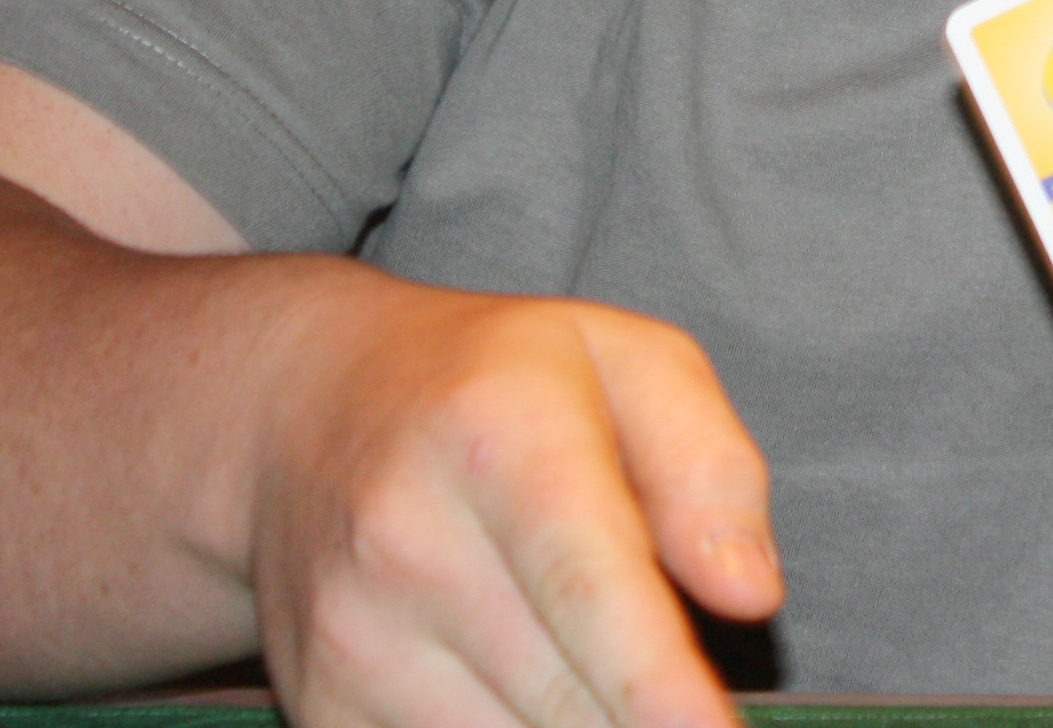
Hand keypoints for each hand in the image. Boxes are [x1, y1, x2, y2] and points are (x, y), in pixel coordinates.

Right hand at [243, 281, 780, 727]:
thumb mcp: (630, 362)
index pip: (587, 585)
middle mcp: (406, 538)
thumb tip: (749, 592)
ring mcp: (350, 636)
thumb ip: (710, 469)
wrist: (302, 406)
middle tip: (677, 688)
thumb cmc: (497, 385)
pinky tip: (519, 684)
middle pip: (567, 698)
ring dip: (583, 725)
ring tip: (577, 647)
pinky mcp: (321, 708)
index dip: (654, 683)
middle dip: (642, 716)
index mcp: (498, 433)